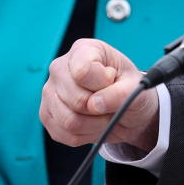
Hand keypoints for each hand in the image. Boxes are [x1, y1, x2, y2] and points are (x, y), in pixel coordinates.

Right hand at [40, 38, 159, 152]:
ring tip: (104, 114)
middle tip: (111, 102)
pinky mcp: (47, 115)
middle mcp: (60, 68)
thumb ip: (122, 93)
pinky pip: (65, 134)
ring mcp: (50, 92)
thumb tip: (96, 105)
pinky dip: (86, 134)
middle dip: (101, 108)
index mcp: (83, 50)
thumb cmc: (128, 88)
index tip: (112, 81)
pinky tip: (94, 123)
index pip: (83, 71)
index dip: (102, 84)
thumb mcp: (136, 86)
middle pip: (76, 99)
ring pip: (69, 120)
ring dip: (95, 124)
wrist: (124, 108)